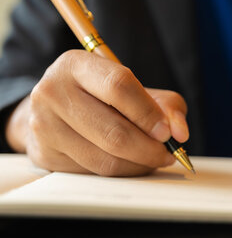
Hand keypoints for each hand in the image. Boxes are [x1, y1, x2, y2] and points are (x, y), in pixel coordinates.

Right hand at [5, 50, 188, 175]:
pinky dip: (121, 172)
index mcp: (76, 65)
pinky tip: (131, 163)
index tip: (168, 133)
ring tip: (154, 158)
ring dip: (139, 164)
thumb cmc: (103, 96)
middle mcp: (53, 92)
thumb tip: (180, 133)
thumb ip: (167, 106)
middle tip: (168, 153)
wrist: (57, 108)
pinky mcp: (44, 154)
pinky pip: (93, 172)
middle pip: (113, 131)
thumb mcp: (137, 89)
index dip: (148, 113)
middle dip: (149, 149)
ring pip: (105, 159)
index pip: (119, 87)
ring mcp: (44, 125)